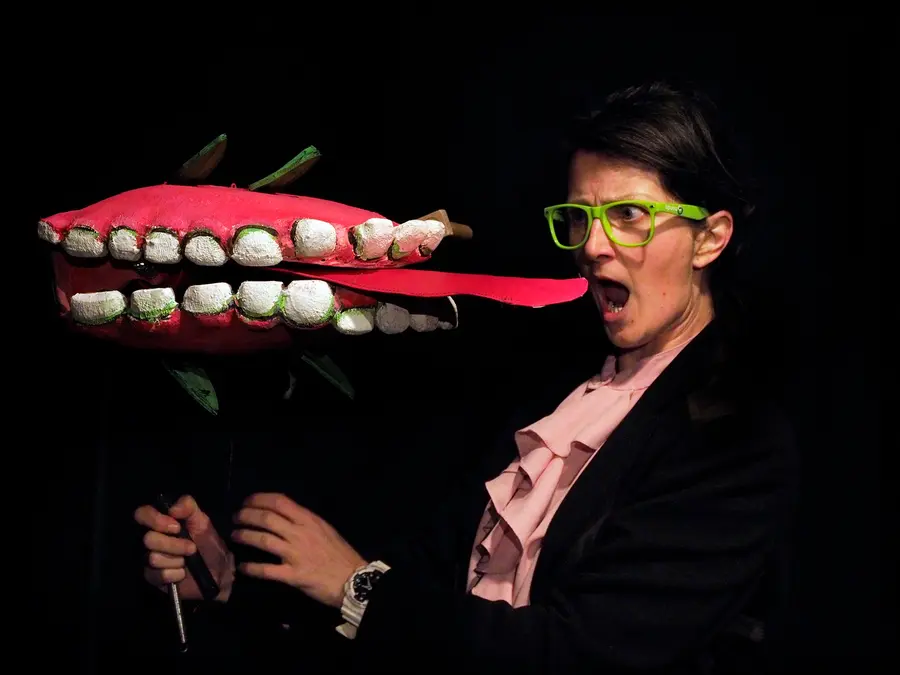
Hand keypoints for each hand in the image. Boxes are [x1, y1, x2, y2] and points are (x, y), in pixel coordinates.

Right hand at [134, 494, 234, 601]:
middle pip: (148, 539)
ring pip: (153, 558)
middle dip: (174, 544)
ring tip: (187, 561)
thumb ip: (188, 506)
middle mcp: (151, 540)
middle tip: (192, 548)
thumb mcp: (202, 520)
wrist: (219, 569)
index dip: (155, 520)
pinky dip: (175, 574)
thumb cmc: (208, 542)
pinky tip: (183, 573)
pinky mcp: (154, 578)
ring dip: (176, 560)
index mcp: (160, 523)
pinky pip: (158, 575)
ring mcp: (150, 559)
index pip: (142, 514)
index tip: (176, 527)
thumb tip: (172, 509)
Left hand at [231, 493, 365, 608]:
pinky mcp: (293, 575)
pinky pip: (266, 570)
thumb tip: (283, 515)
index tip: (247, 501)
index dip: (259, 499)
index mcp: (309, 520)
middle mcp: (300, 533)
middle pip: (267, 518)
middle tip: (236, 517)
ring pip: (263, 540)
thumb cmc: (339, 553)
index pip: (280, 501)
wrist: (353, 579)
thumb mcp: (325, 529)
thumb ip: (304, 522)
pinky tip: (243, 567)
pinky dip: (251, 568)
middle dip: (246, 515)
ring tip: (235, 536)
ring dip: (244, 536)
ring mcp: (295, 554)